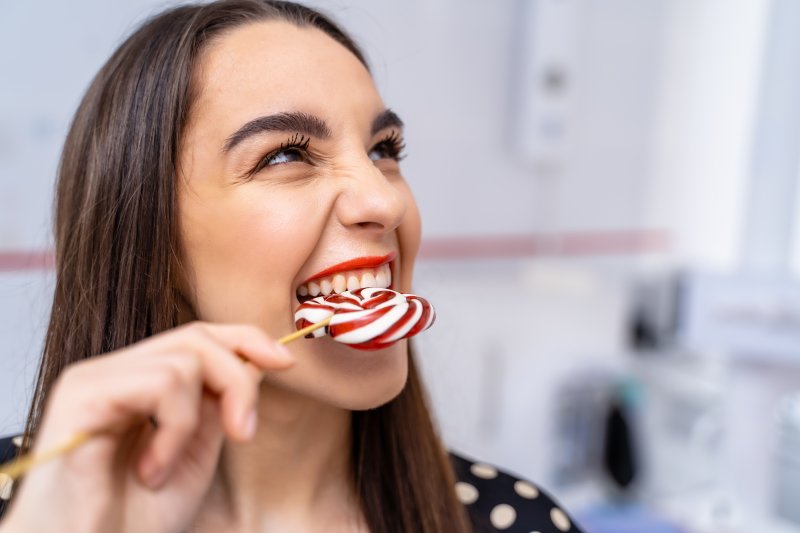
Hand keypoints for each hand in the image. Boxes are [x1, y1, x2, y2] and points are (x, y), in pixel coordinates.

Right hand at [1, 322, 293, 532]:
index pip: (198, 336)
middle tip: (242, 432)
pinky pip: (159, 383)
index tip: (285, 361)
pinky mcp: (81, 394)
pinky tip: (151, 470)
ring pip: (184, 360)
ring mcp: (95, 379)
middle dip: (237, 381)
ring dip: (192, 424)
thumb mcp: (196, 455)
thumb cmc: (133, 519)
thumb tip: (255, 360)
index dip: (246, 340)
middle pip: (197, 337)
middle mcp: (115, 371)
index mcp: (140, 382)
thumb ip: (217, 406)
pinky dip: (173, 429)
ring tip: (164, 471)